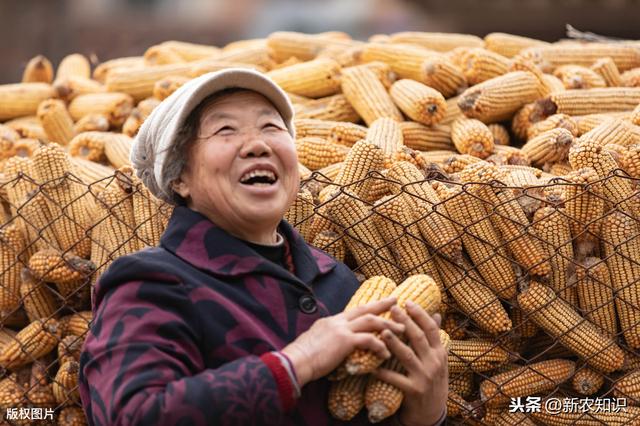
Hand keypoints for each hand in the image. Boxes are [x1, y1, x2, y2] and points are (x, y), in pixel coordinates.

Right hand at [281, 297, 404, 386]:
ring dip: (388, 325)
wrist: (295, 362)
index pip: (353, 311)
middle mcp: (337, 321)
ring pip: (371, 321)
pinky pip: (368, 339)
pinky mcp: (344, 340)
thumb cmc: (301, 358)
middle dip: (382, 305)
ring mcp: (341, 329)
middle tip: (396, 301)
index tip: (379, 304)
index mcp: (330, 321)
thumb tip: (333, 344)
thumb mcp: (314, 342)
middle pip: (364, 309)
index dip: (368, 308)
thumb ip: (326, 339)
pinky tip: (387, 353)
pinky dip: (380, 345)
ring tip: (402, 330)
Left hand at [374, 301, 447, 425]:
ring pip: (407, 356)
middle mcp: (434, 363)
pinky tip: (373, 365)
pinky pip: (396, 379)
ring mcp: (424, 377)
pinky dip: (384, 372)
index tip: (407, 302)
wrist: (432, 413)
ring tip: (383, 331)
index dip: (420, 314)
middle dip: (405, 322)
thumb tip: (436, 314)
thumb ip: (434, 338)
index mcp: (440, 352)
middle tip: (392, 309)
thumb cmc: (432, 381)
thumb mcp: (438, 359)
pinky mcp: (414, 391)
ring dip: (394, 343)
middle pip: (418, 338)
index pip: (431, 329)